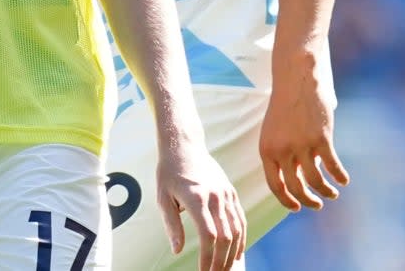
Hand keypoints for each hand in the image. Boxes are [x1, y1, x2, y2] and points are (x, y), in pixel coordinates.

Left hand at [157, 145, 246, 270]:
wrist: (183, 146)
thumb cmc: (169, 172)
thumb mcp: (162, 197)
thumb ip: (172, 224)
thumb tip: (177, 250)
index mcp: (196, 198)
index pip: (208, 235)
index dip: (208, 257)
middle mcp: (215, 196)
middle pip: (225, 236)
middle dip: (221, 261)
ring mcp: (225, 193)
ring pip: (237, 229)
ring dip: (232, 253)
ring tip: (226, 269)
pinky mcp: (231, 191)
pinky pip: (240, 218)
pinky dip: (241, 237)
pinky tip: (237, 252)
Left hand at [259, 63, 348, 211]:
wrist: (296, 79)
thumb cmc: (286, 105)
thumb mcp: (276, 132)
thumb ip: (284, 155)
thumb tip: (299, 180)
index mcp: (266, 149)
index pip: (275, 185)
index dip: (286, 200)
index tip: (297, 207)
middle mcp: (282, 150)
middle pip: (296, 188)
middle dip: (308, 201)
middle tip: (318, 204)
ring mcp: (301, 145)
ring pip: (315, 181)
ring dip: (326, 192)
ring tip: (332, 193)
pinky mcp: (321, 139)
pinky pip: (332, 167)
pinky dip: (339, 176)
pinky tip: (344, 179)